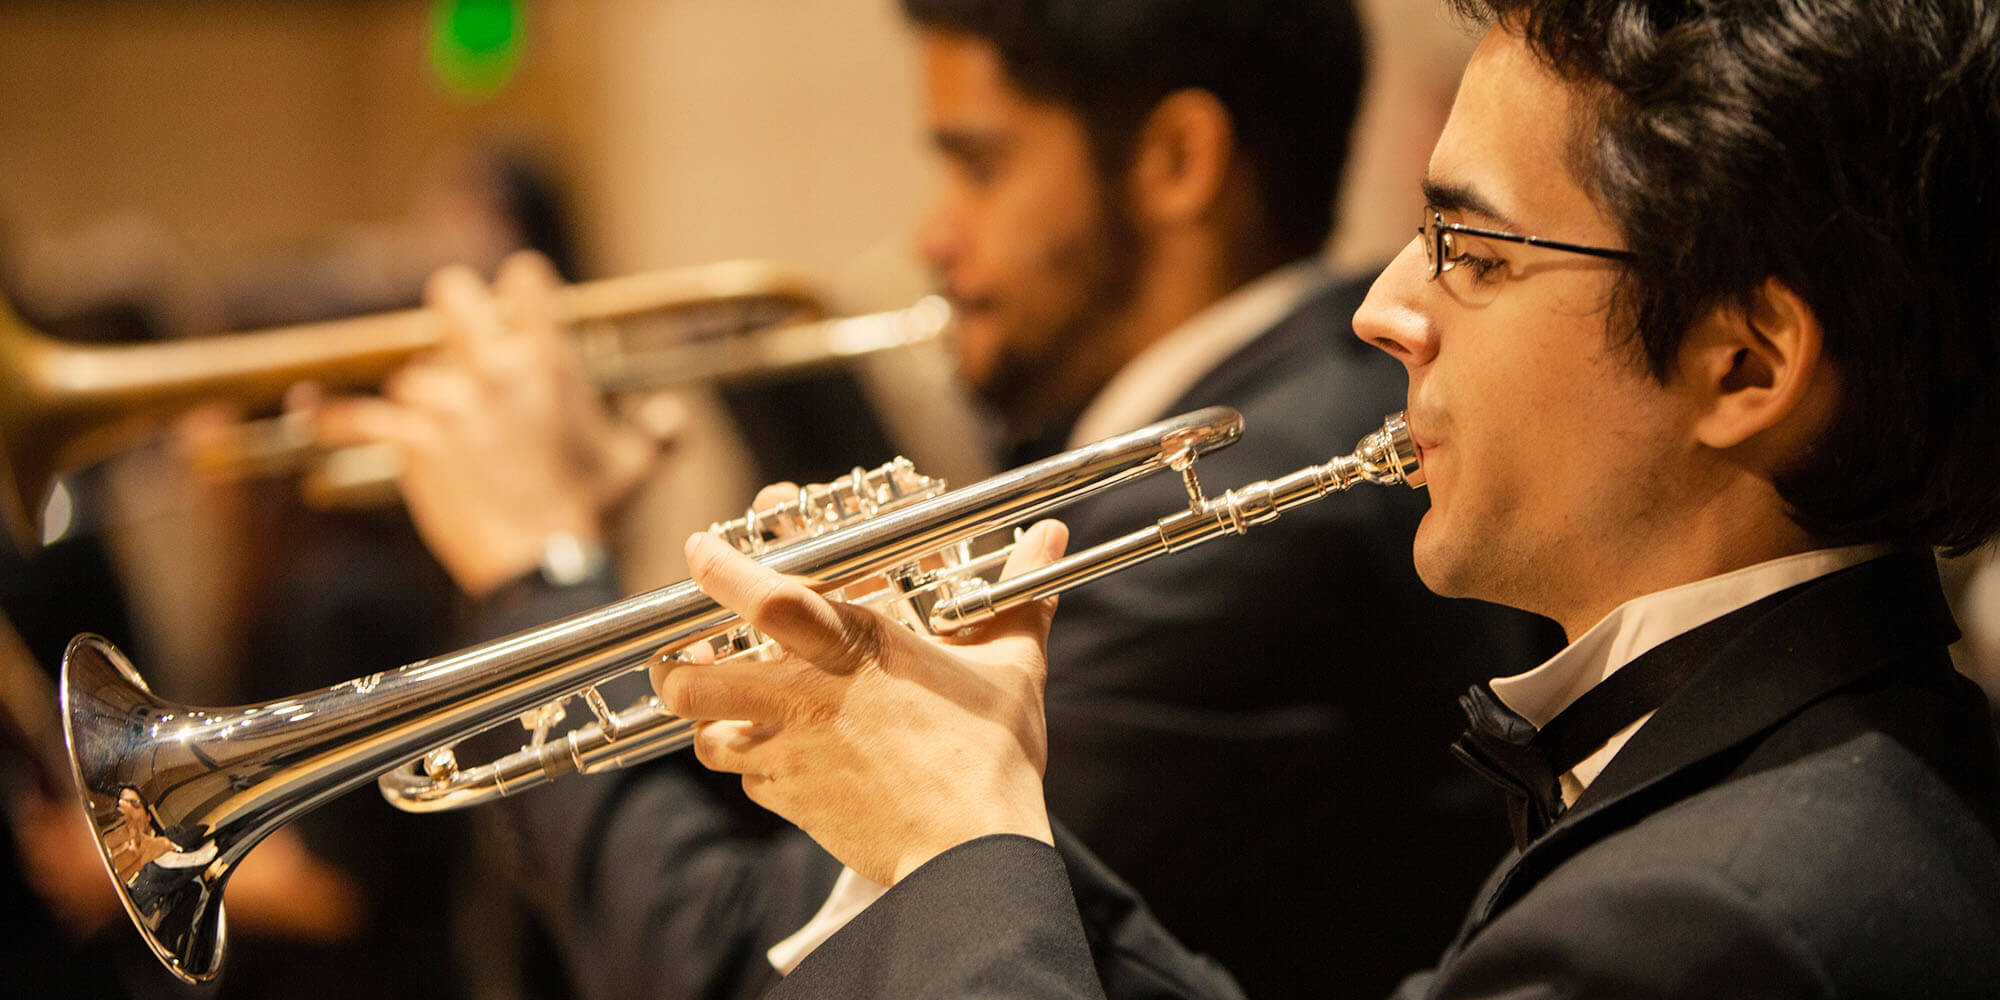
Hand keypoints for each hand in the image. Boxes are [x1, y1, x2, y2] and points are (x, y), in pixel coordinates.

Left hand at [311, 251, 665, 596]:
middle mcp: (495, 368)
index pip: (526, 283)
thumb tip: (673, 415)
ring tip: (436, 427)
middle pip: (453, 295)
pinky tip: (307, 408)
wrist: (543, 560)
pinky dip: (329, 414)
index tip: (519, 290)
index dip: (521, 283)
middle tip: (459, 326)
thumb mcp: (637, 466)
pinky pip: (357, 417)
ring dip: (424, 397)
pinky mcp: (413, 440)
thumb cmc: (592, 512)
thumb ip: (659, 432)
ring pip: (415, 373)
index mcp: (550, 363)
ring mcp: (450, 401)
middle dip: (455, 307)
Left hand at [652, 519, 1069, 885]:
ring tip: (721, 706)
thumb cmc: (993, 753)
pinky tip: (778, 756)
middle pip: (694, 676)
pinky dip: (752, 764)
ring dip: (704, 718)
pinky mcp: (792, 801)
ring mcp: (791, 753)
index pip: (762, 594)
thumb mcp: (1013, 664)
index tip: (699, 551)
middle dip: (675, 663)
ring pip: (703, 732)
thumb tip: (1049, 538)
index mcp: (854, 646)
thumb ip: (1018, 595)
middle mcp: (806, 696)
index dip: (718, 567)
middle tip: (684, 653)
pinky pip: (748, 778)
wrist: (970, 853)